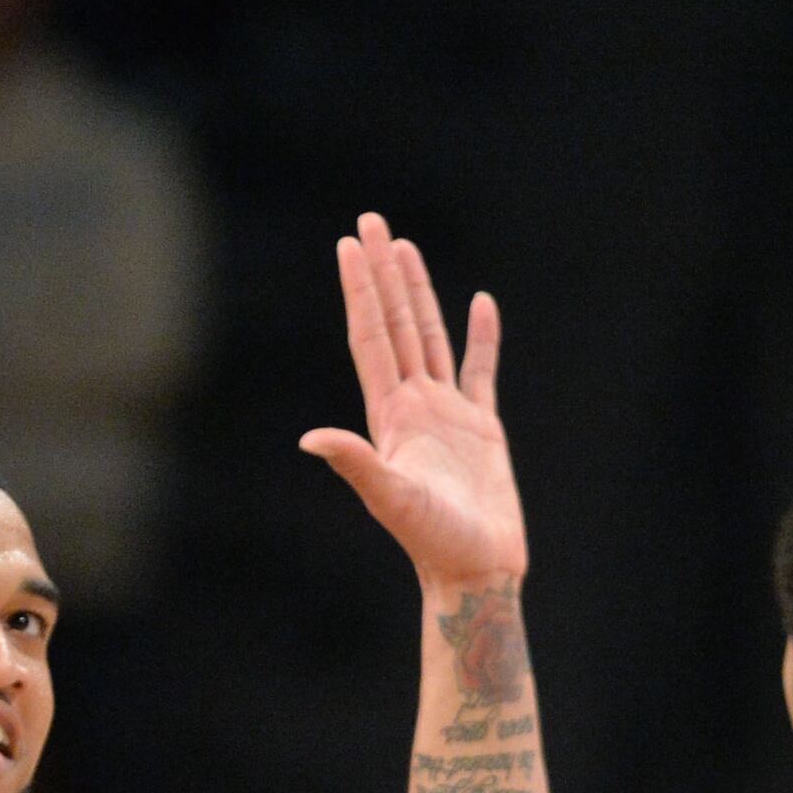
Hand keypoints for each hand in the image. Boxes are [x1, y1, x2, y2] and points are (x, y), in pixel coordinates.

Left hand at [301, 213, 525, 592]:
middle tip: (370, 221)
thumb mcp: (390, 498)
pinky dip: (482, 336)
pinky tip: (480, 302)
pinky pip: (482, 370)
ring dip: (418, 292)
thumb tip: (310, 438)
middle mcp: (413, 406)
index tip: (348, 246)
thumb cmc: (432, 541)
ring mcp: (447, 414)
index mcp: (389, 415)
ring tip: (404, 247)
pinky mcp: (482, 428)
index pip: (371, 337)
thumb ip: (356, 463)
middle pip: (395, 323)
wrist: (473, 571)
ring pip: (431, 337)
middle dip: (381, 273)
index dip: (360, 291)